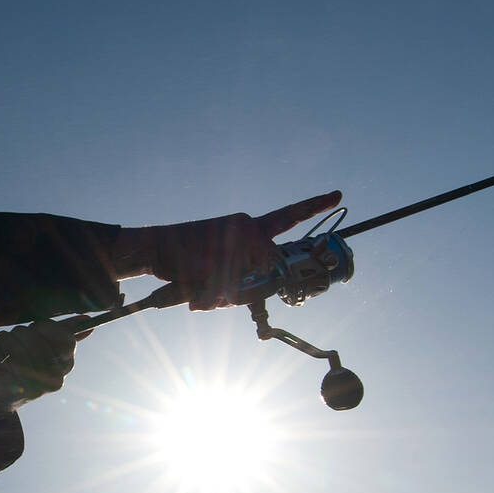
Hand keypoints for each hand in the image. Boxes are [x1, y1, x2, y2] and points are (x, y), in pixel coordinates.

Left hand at [0, 318, 84, 414]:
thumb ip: (66, 335)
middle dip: (18, 333)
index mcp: (63, 369)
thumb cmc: (23, 367)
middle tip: (12, 339)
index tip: (34, 329)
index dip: (45, 328)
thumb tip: (88, 320)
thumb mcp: (46, 351)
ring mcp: (25, 386)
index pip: (63, 338)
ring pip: (10, 342)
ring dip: (0, 338)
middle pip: (31, 338)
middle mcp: (49, 380)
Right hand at [120, 190, 342, 309]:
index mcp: (250, 226)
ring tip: (201, 280)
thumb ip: (245, 280)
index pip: (288, 216)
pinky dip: (213, 292)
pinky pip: (232, 284)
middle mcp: (249, 226)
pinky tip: (197, 279)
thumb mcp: (222, 270)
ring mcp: (240, 237)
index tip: (337, 195)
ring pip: (248, 280)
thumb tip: (258, 297)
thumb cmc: (188, 261)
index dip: (314, 206)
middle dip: (245, 285)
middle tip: (216, 282)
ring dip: (224, 290)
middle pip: (268, 268)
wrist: (156, 248)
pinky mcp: (227, 250)